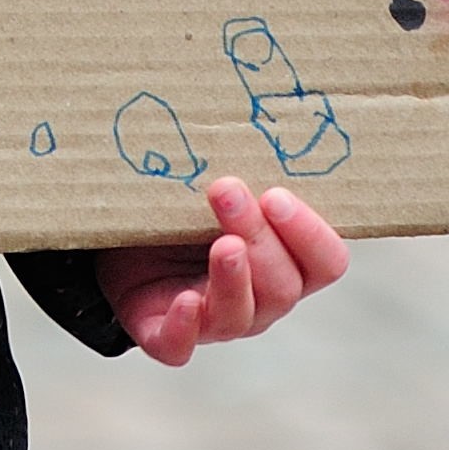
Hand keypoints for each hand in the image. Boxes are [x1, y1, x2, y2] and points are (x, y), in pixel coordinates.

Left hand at [91, 175, 350, 366]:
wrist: (123, 238)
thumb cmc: (185, 203)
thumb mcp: (213, 182)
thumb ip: (240, 162)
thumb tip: (238, 103)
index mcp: (287, 262)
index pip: (325, 262)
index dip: (309, 234)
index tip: (277, 194)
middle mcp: (261, 299)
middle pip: (283, 284)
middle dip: (259, 236)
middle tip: (226, 191)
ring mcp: (217, 322)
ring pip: (242, 314)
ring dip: (233, 277)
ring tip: (221, 243)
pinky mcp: (167, 336)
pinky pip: (182, 346)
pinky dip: (185, 327)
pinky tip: (184, 302)